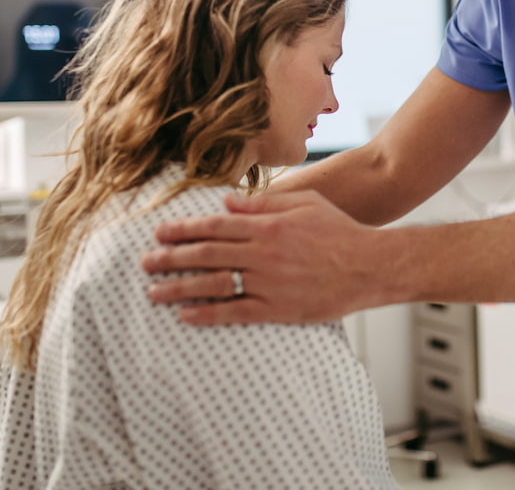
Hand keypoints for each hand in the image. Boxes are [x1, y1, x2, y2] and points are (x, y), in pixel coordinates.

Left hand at [142, 190, 386, 324]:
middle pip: (206, 254)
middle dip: (171, 257)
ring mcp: (269, 282)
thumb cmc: (338, 230)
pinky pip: (235, 313)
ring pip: (214, 284)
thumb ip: (263, 201)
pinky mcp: (278, 309)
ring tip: (153, 291)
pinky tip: (185, 314)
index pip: (215, 225)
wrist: (369, 266)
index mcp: (267, 225)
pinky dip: (207, 314)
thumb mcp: (304, 203)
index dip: (183, 229)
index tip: (159, 233)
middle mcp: (263, 253)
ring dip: (179, 287)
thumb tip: (226, 200)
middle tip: (145, 262)